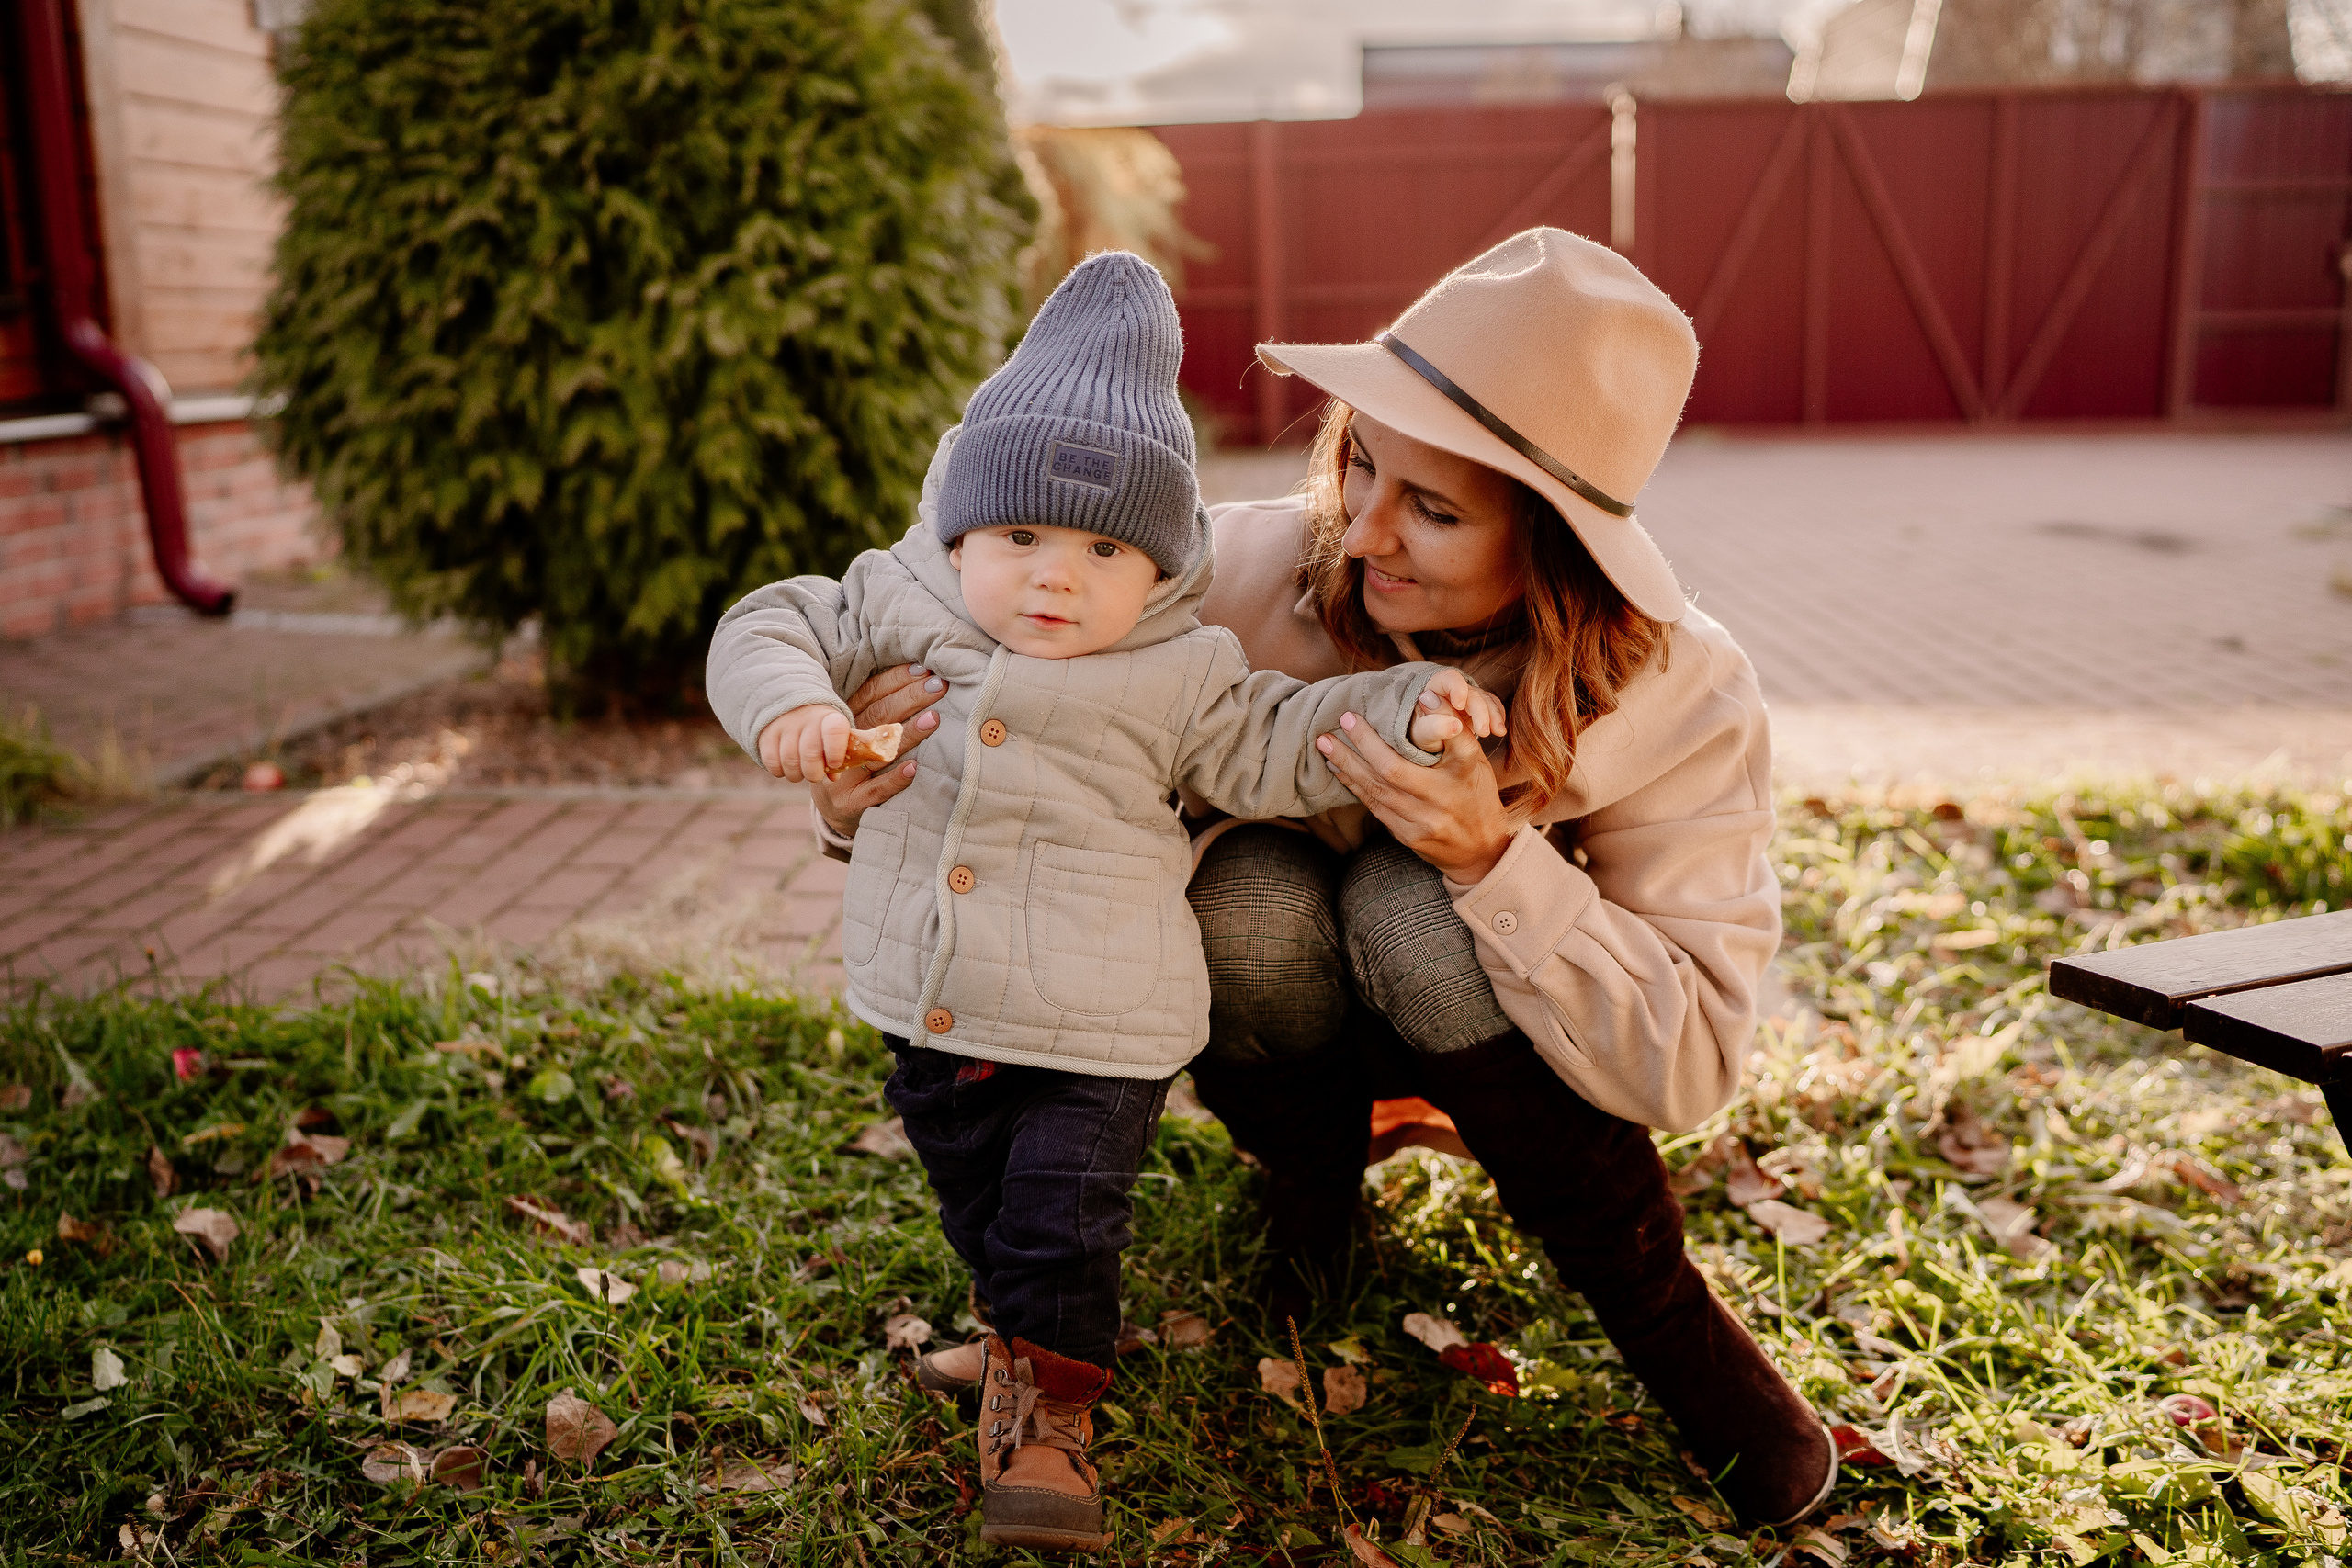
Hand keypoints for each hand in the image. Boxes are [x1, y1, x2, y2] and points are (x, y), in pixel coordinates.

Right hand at [759, 704, 850, 783]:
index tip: (835, 764)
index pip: (835, 731)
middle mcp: (807, 718)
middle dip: (813, 774)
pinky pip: (772, 762)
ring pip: (789, 761)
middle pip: (810, 754)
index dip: (835, 751)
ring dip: (796, 775)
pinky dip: (779, 771)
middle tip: (814, 775)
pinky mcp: (767, 733)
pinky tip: (785, 768)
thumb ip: (839, 757)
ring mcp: (785, 724)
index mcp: (830, 718)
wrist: (794, 708)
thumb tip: (833, 777)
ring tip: (800, 773)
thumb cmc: (822, 731)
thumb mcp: (836, 738)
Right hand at [808, 664, 946, 836]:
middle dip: (909, 699)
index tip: (923, 670)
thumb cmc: (856, 763)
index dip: (895, 680)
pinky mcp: (851, 803)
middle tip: (938, 686)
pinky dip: (895, 779)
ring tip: (934, 718)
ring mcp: (844, 776)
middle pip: (877, 717)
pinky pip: (875, 790)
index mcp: (843, 721)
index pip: (869, 694)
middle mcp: (841, 746)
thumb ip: (880, 710)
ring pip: (877, 752)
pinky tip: (915, 767)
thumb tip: (922, 677)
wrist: (835, 811)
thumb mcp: (857, 733)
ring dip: (907, 735)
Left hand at [1318, 711, 1514, 883]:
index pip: (1456, 743)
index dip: (1436, 719)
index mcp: (1466, 775)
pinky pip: (1374, 805)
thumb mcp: (1476, 763)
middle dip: (1364, 743)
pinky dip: (1354, 784)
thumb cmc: (1476, 796)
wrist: (1479, 851)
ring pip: (1377, 789)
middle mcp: (1444, 800)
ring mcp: (1423, 821)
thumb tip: (1425, 696)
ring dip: (1347, 764)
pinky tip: (1337, 768)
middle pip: (1395, 769)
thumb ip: (1454, 734)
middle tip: (1345, 719)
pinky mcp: (1407, 835)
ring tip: (1326, 742)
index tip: (1417, 696)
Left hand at [1406, 668, 1507, 751]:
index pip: (1448, 679)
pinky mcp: (1478, 707)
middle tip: (1483, 732)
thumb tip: (1454, 725)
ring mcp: (1467, 697)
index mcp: (1434, 689)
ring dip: (1493, 715)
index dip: (1457, 688)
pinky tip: (1499, 730)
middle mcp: (1452, 690)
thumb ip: (1435, 728)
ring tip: (1498, 732)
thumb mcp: (1424, 736)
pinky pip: (1492, 705)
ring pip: (1485, 699)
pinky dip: (1497, 716)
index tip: (1460, 705)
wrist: (1431, 747)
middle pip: (1471, 692)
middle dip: (1480, 710)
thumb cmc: (1422, 739)